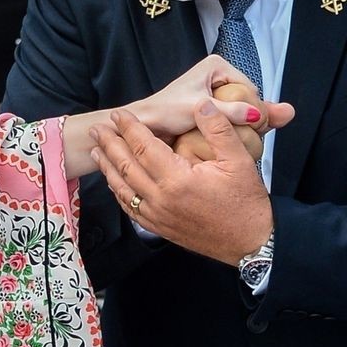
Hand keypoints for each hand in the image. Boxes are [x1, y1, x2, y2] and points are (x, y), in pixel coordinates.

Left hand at [90, 101, 275, 264]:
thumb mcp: (239, 160)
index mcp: (177, 180)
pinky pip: (130, 207)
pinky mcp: (158, 227)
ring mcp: (157, 215)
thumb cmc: (246, 202)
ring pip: (122, 188)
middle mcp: (160, 199)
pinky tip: (115, 181)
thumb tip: (202, 105)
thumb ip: (218, 129)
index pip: (144, 147)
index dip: (130, 128)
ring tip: (98, 151)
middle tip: (97, 129)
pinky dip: (119, 191)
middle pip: (126, 166)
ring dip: (108, 167)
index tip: (119, 114)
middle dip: (109, 145)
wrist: (250, 241)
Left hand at [130, 55, 294, 143]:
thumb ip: (232, 112)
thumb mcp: (199, 111)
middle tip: (253, 138)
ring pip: (239, 108)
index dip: (255, 110)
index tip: (257, 130)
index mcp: (216, 66)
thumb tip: (259, 114)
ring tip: (243, 140)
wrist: (142, 123)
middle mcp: (215, 74)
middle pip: (246, 98)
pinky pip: (229, 114)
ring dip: (242, 123)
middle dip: (250, 118)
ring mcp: (212, 88)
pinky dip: (231, 126)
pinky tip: (231, 139)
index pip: (251, 88)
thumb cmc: (162, 113)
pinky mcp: (209, 103)